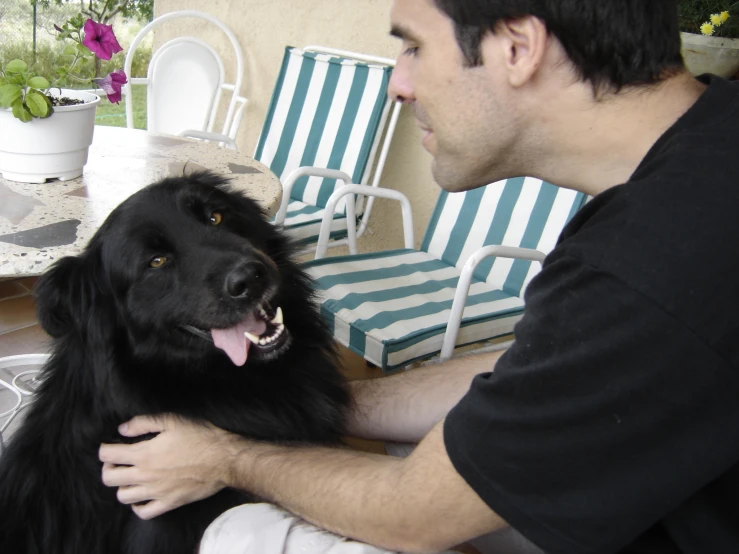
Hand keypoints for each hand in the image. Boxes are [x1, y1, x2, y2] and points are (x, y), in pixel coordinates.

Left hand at [99, 414, 237, 518]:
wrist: (223, 459)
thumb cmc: (200, 437)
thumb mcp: (173, 420)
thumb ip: (143, 423)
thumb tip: (122, 429)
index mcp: (144, 454)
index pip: (108, 455)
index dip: (105, 449)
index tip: (111, 446)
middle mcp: (145, 475)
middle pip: (109, 478)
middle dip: (108, 467)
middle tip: (118, 461)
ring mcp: (156, 492)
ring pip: (123, 496)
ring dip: (122, 485)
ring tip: (132, 476)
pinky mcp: (169, 503)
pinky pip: (143, 512)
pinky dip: (138, 506)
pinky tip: (143, 495)